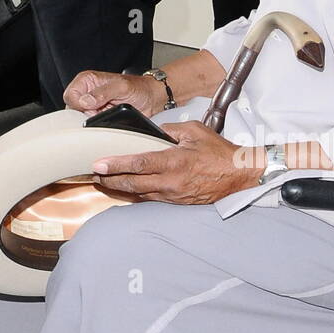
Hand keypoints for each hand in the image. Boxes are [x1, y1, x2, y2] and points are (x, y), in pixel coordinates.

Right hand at [62, 70, 164, 116]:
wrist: (150, 98)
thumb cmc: (138, 88)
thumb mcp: (121, 87)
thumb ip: (103, 93)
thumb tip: (86, 101)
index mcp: (87, 80)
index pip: (70, 95)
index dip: (79, 104)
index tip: (92, 107)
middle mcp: (86, 92)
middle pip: (72, 110)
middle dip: (86, 114)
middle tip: (102, 112)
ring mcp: (91, 106)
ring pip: (80, 119)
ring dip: (93, 121)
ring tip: (108, 114)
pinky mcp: (97, 117)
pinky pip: (91, 125)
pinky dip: (98, 126)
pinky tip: (108, 121)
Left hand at [91, 121, 262, 203]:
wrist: (239, 174)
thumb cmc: (219, 152)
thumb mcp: (194, 131)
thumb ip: (170, 130)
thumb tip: (151, 132)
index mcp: (175, 162)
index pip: (139, 163)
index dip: (116, 165)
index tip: (99, 164)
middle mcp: (172, 182)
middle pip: (133, 184)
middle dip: (110, 181)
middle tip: (94, 175)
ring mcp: (174, 195)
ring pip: (140, 194)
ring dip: (120, 189)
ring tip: (105, 182)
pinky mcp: (177, 202)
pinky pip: (152, 198)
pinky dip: (137, 193)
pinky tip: (127, 189)